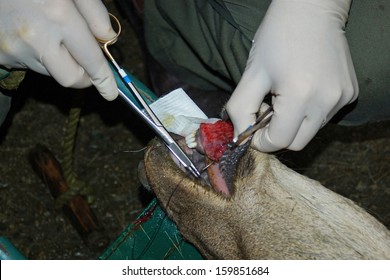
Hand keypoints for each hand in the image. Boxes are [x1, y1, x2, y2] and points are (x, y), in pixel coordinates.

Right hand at [0, 0, 117, 99]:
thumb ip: (94, 12)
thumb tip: (109, 39)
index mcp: (59, 15)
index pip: (91, 61)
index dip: (104, 79)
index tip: (110, 92)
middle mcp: (37, 37)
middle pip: (71, 78)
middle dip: (84, 76)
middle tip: (86, 63)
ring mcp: (15, 48)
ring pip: (51, 71)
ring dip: (59, 60)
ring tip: (48, 32)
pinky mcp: (0, 53)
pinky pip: (28, 63)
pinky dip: (37, 55)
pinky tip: (30, 33)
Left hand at [226, 0, 357, 151]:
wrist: (311, 9)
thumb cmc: (277, 36)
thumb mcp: (252, 73)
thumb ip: (241, 109)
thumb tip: (241, 137)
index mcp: (300, 95)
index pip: (279, 141)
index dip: (261, 141)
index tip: (253, 130)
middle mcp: (326, 100)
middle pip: (297, 143)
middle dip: (277, 134)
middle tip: (267, 110)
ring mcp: (341, 97)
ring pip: (311, 131)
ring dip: (294, 123)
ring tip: (285, 96)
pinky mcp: (350, 93)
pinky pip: (324, 116)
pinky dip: (309, 112)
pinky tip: (302, 89)